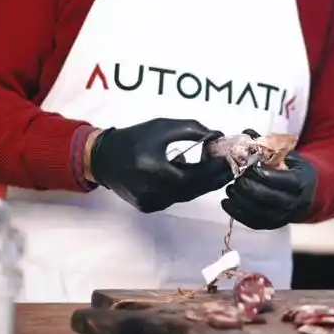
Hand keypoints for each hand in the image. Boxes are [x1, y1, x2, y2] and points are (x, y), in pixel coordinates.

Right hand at [89, 118, 233, 213]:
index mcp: (156, 169)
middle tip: (230, 167)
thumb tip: (217, 135)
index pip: (196, 174)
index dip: (216, 168)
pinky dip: (187, 187)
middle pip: (195, 189)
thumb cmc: (133, 138)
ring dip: (203, 184)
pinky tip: (194, 176)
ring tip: (217, 171)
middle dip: (214, 178)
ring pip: (187, 195)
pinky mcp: (149, 207)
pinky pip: (175, 198)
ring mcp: (152, 202)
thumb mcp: (162, 127)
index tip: (231, 159)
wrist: (102, 158)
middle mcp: (154, 191)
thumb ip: (191, 130)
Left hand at [221, 132, 316, 229]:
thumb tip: (247, 132)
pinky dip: (238, 214)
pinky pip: (254, 223)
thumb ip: (268, 145)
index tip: (249, 168)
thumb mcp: (288, 155)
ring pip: (260, 213)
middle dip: (249, 188)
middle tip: (237, 178)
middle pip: (268, 198)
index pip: (282, 180)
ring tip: (230, 189)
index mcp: (301, 181)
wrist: (308, 193)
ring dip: (241, 201)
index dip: (263, 175)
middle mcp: (294, 202)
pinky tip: (227, 203)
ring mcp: (284, 216)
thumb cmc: (294, 169)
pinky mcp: (273, 224)